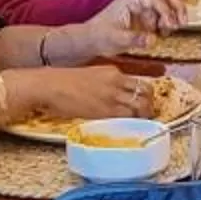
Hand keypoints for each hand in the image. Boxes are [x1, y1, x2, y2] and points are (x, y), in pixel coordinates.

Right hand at [13, 65, 154, 125]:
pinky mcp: (106, 110)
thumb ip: (105, 83)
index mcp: (113, 72)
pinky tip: (132, 127)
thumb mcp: (90, 76)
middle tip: (148, 115)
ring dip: (145, 115)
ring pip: (140, 105)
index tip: (145, 103)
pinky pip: (128, 117)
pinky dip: (133, 122)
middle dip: (150, 104)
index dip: (145, 95)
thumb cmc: (63, 82)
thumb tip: (112, 94)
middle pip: (145, 92)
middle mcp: (117, 82)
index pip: (139, 82)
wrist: (50, 86)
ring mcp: (113, 96)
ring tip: (143, 123)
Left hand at [76, 0, 183, 50]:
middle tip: (181, 23)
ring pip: (165, 4)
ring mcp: (142, 7)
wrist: (90, 40)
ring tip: (173, 30)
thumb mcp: (116, 39)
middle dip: (175, 8)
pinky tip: (165, 34)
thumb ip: (135, 39)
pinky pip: (160, 15)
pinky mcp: (144, 17)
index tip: (170, 23)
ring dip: (172, 15)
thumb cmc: (100, 36)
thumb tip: (153, 40)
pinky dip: (167, 23)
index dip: (164, 9)